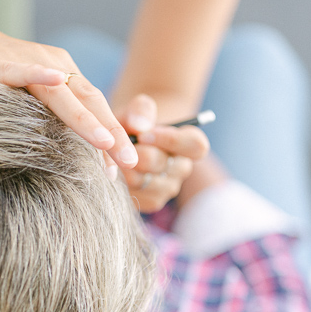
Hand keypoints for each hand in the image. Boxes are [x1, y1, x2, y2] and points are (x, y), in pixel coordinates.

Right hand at [0, 17, 139, 170]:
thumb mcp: (25, 102)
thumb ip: (47, 121)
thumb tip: (67, 159)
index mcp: (64, 76)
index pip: (95, 109)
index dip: (110, 137)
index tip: (123, 170)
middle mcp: (54, 65)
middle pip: (90, 102)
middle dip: (111, 134)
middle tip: (130, 164)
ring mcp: (29, 61)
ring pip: (62, 93)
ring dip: (85, 118)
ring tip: (106, 142)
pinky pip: (22, 69)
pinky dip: (39, 73)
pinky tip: (56, 78)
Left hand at [116, 94, 209, 212]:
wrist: (122, 142)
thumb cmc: (134, 123)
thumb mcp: (136, 109)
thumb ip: (141, 110)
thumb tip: (139, 126)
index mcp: (189, 143)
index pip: (196, 146)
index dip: (171, 140)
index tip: (144, 134)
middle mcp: (182, 168)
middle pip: (164, 165)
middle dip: (137, 154)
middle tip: (119, 147)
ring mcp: (169, 188)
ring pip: (146, 182)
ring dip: (125, 169)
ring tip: (114, 157)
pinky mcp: (152, 202)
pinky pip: (135, 195)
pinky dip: (120, 183)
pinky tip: (114, 172)